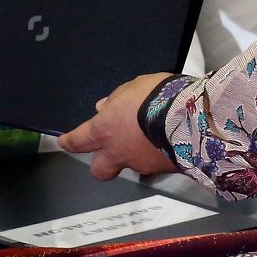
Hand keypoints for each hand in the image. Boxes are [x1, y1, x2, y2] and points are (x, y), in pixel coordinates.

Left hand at [58, 72, 176, 179]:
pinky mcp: (163, 170)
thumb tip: (104, 108)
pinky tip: (164, 140)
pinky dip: (155, 154)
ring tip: (148, 136)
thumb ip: (116, 99)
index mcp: (105, 130)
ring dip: (134, 154)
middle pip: (99, 170)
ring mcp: (141, 164)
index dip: (69, 142)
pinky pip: (153, 164)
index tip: (65, 141)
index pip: (79, 140)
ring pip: (130, 166)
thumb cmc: (157, 97)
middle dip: (101, 162)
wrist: (191, 118)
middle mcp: (119, 152)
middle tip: (109, 150)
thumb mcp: (133, 87)